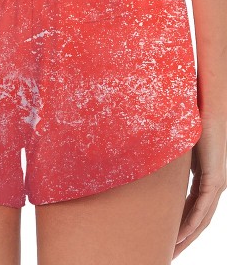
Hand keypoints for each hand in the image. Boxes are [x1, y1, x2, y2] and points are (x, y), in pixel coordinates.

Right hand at [173, 116, 226, 258]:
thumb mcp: (174, 148)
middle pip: (198, 219)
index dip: (180, 225)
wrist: (206, 108)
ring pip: (202, 218)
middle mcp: (212, 184)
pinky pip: (202, 207)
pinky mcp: (215, 178)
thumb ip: (166, 159)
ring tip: (172, 251)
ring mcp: (215, 183)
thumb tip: (141, 159)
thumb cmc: (189, 123)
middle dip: (183, 238)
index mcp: (202, 179)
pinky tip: (181, 236)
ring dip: (187, 237)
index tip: (166, 238)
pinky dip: (191, 223)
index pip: (192, 208)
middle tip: (167, 252)